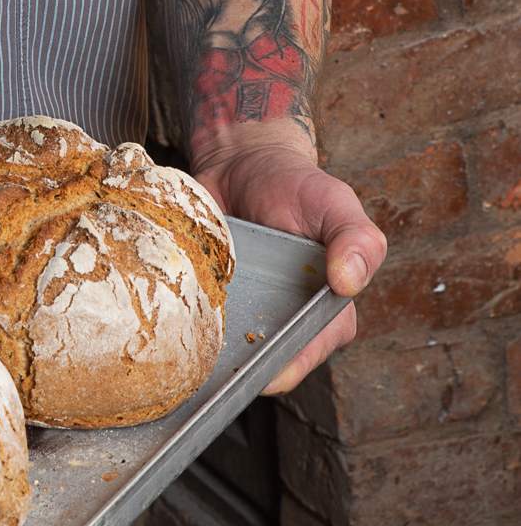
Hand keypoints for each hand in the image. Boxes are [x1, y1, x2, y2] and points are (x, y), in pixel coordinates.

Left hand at [193, 128, 385, 395]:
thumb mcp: (335, 204)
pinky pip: (194, 325)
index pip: (307, 354)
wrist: (243, 161)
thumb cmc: (298, 186)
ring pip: (225, 351)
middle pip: (262, 360)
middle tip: (215, 348)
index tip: (262, 362)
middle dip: (240, 361)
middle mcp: (285, 320)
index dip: (286, 364)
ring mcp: (244, 311)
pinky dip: (183, 324)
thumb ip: (357, 239)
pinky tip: (168, 316)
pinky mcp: (209, 299)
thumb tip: (349, 282)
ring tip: (189, 334)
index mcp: (326, 311)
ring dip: (208, 349)